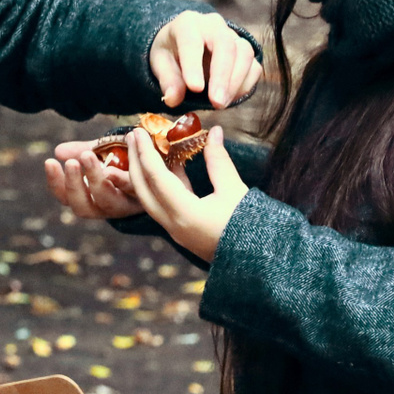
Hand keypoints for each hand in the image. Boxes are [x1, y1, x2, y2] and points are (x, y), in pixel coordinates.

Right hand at [45, 139, 156, 220]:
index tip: (50, 162)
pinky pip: (133, 191)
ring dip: (97, 181)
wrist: (162, 164)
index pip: (67, 197)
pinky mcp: (147, 197)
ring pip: (108, 202)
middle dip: (76, 184)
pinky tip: (114, 167)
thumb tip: (57, 151)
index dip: (56, 183)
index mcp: (91, 197)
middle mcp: (107, 206)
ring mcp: (128, 205)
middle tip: (72, 162)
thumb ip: (81, 152)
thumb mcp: (103, 154)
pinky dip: (123, 180)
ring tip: (90, 156)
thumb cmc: (127, 160)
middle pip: (84, 207)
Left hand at [127, 125, 246, 263]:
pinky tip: (171, 165)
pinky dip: (163, 184)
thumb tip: (214, 132)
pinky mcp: (183, 231)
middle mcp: (174, 225)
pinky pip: (164, 204)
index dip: (145, 152)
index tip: (138, 132)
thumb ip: (219, 161)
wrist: (259, 261)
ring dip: (146, 173)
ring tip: (146, 148)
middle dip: (135, 162)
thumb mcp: (234, 190)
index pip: (156, 179)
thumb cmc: (249, 226)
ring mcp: (177, 230)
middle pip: (143, 191)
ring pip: (151, 199)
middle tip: (133, 136)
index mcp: (185, 214)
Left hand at [150, 11, 260, 109]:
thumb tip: (173, 99)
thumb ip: (167, 80)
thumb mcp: (160, 63)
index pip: (192, 41)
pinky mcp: (245, 52)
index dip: (194, 65)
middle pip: (226, 45)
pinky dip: (245, 85)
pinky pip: (253, 67)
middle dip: (222, 76)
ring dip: (236, 82)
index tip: (195, 89)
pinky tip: (230, 98)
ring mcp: (233, 36)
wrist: (186, 43)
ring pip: (245, 54)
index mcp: (187, 23)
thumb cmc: (172, 52)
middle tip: (216, 102)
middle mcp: (213, 25)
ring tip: (221, 104)